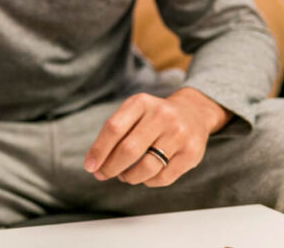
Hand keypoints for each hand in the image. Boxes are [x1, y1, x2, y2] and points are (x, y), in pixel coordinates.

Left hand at [83, 87, 230, 187]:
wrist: (193, 112)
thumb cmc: (153, 116)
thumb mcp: (134, 111)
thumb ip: (116, 132)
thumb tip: (95, 163)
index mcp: (141, 103)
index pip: (114, 128)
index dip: (99, 150)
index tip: (89, 166)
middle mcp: (161, 116)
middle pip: (129, 150)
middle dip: (111, 167)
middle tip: (102, 174)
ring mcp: (178, 135)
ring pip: (147, 167)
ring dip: (129, 177)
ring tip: (124, 176)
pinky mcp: (191, 153)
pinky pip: (163, 177)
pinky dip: (148, 181)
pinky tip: (143, 177)